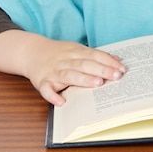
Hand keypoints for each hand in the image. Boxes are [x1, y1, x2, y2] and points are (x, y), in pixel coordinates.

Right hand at [0, 30, 125, 105]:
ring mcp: (53, 71)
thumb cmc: (59, 53)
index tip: (121, 68)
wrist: (30, 52)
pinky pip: (46, 90)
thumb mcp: (77, 49)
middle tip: (116, 76)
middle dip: (101, 70)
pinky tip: (61, 102)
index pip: (94, 55)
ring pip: (69, 75)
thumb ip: (95, 55)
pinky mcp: (42, 82)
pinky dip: (52, 96)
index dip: (108, 62)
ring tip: (98, 83)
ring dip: (83, 79)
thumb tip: (116, 59)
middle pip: (85, 64)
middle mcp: (65, 60)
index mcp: (75, 51)